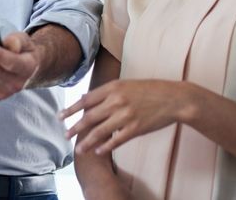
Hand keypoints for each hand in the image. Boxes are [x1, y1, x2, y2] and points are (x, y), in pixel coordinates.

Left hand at [60, 79, 194, 154]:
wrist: (174, 98)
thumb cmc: (150, 90)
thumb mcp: (126, 84)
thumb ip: (107, 91)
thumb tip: (86, 98)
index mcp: (113, 87)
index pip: (86, 100)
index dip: (72, 109)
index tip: (61, 116)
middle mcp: (117, 101)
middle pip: (90, 116)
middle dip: (75, 127)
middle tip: (65, 135)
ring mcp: (126, 115)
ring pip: (100, 131)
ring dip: (87, 141)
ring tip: (79, 149)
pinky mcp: (136, 128)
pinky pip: (117, 140)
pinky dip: (106, 147)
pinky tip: (98, 151)